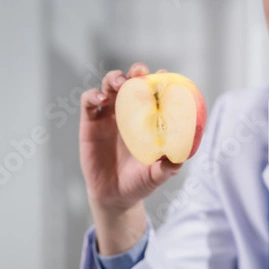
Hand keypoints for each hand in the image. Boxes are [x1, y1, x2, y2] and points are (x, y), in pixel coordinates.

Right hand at [79, 63, 181, 210]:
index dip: (159, 81)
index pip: (154, 93)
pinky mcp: (90, 124)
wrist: (115, 196)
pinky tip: (101, 99)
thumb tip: (179, 159)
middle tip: (140, 72)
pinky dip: (93, 95)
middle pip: (131, 82)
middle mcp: (129, 113)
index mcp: (148, 119)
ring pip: (109, 86)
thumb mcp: (157, 175)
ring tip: (121, 83)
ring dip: (114, 79)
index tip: (165, 76)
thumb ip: (169, 167)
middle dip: (136, 72)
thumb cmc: (140, 182)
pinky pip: (89, 102)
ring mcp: (108, 116)